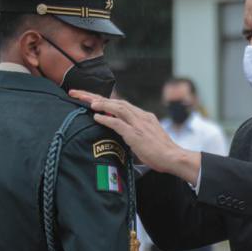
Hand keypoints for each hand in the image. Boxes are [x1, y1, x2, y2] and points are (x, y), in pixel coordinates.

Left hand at [68, 91, 200, 183]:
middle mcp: (141, 116)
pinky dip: (106, 118)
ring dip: (100, 103)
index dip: (104, 100)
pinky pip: (118, 123)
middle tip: (77, 93)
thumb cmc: (161, 152)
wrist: (174, 157)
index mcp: (144, 116)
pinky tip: (96, 116)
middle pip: (115, 101)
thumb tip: (122, 137)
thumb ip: (135, 134)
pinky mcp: (136, 133)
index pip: (120, 104)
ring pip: (117, 107)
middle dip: (95, 96)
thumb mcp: (147, 138)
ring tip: (85, 101)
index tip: (89, 98)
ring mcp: (139, 124)